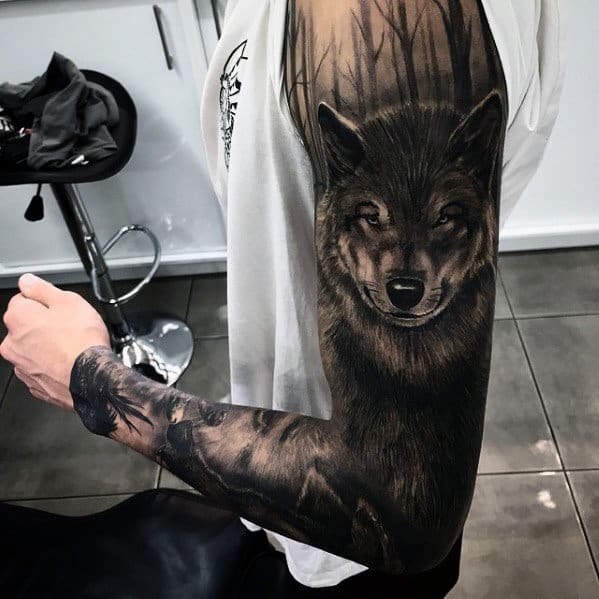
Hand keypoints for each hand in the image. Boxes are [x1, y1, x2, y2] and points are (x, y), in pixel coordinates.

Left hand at [0, 273, 110, 410]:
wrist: (91, 378)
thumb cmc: (82, 341)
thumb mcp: (68, 300)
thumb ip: (42, 288)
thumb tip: (27, 281)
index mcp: (18, 318)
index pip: (23, 299)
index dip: (46, 301)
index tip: (60, 307)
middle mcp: (12, 343)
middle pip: (27, 326)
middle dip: (45, 324)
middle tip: (70, 326)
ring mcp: (21, 365)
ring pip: (33, 348)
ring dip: (48, 345)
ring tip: (72, 345)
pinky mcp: (34, 383)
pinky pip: (41, 367)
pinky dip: (52, 364)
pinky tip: (69, 361)